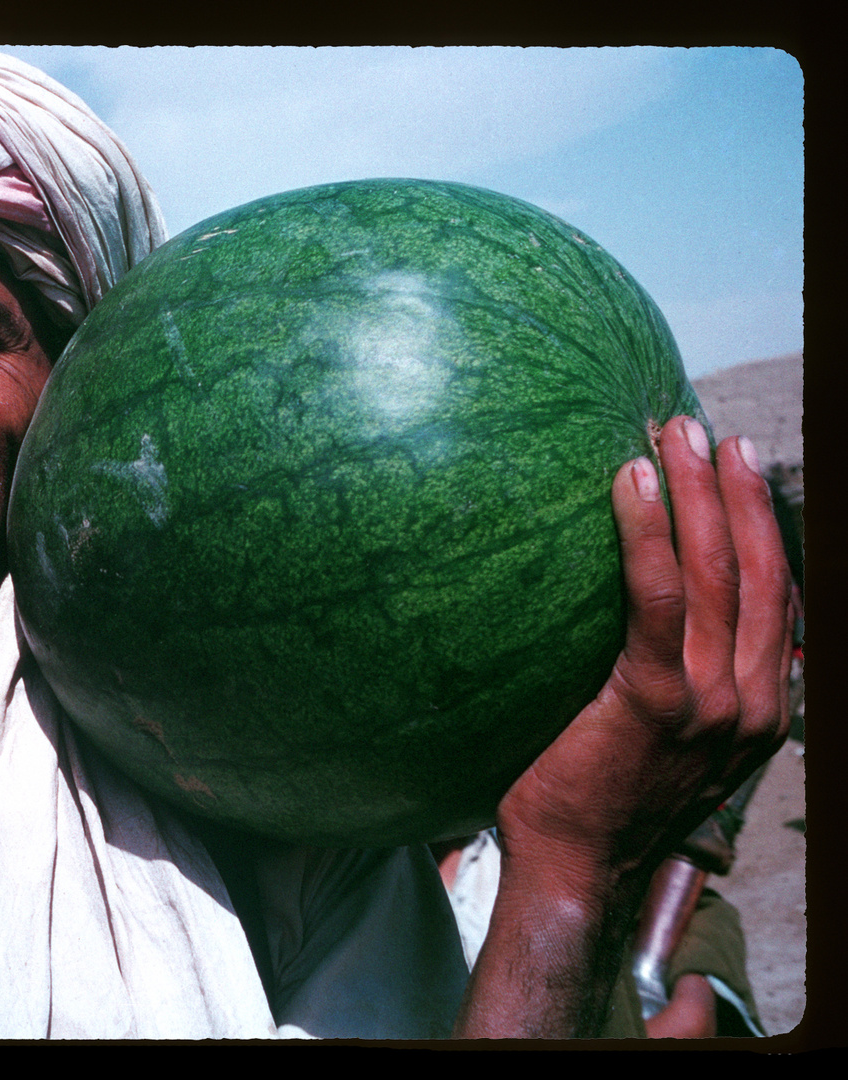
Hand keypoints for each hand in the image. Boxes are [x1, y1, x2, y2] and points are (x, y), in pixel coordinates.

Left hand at [455, 418, 791, 1037]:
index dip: (762, 525)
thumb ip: (678, 680)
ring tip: (672, 435)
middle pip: (756, 570)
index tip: (739, 468)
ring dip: (697, 494)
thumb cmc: (597, 794)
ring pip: (715, 573)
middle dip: (736, 491)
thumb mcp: (663, 739)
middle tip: (702, 431)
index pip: (774, 596)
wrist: (576, 865)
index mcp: (761, 706)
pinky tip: (630, 484)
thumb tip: (645, 616)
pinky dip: (648, 535)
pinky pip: (656, 599)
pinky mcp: (657, 701)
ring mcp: (712, 702)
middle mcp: (753, 700)